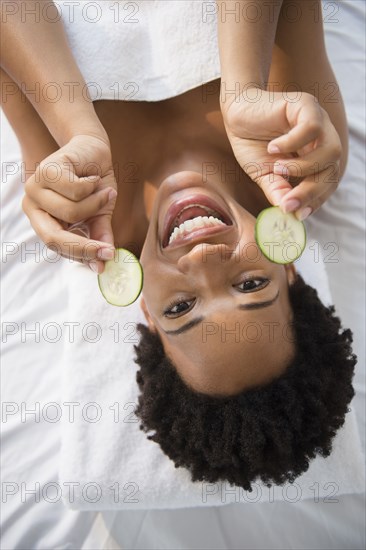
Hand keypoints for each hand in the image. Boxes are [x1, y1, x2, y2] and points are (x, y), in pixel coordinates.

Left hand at [22, 134, 117, 272]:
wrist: (93, 150)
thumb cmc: (94, 184)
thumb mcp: (98, 213)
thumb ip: (98, 235)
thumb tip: (105, 261)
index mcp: (41, 220)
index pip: (56, 245)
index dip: (81, 256)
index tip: (104, 263)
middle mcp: (32, 206)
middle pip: (54, 237)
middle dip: (85, 246)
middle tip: (109, 250)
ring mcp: (36, 188)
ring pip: (71, 212)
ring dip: (96, 204)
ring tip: (104, 191)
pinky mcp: (46, 170)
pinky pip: (77, 191)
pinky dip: (93, 186)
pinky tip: (93, 178)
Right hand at [221, 89, 341, 219]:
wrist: (236, 112)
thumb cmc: (251, 142)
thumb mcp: (264, 174)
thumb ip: (278, 190)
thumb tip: (288, 211)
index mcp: (316, 156)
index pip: (327, 182)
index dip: (315, 200)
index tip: (298, 216)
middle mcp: (322, 139)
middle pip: (333, 169)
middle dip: (311, 191)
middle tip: (288, 203)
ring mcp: (318, 120)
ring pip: (331, 151)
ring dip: (304, 167)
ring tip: (278, 169)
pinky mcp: (306, 105)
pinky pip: (312, 128)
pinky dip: (293, 142)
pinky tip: (273, 147)